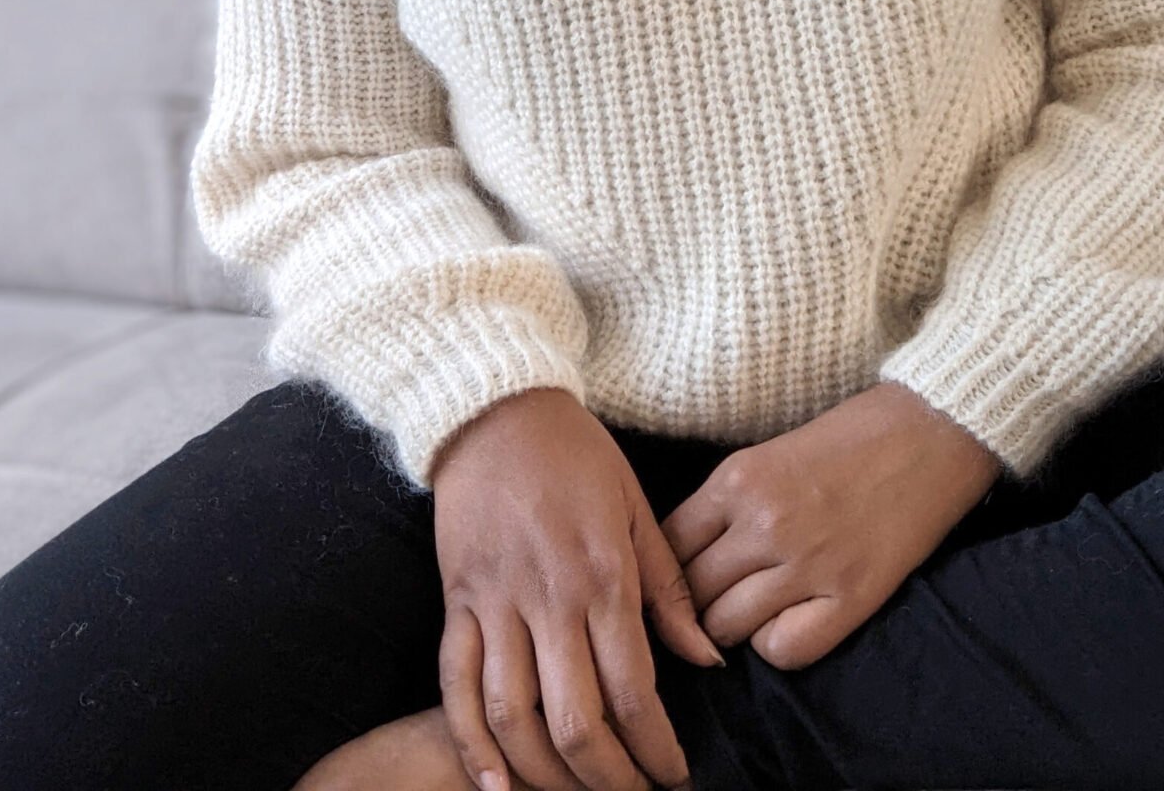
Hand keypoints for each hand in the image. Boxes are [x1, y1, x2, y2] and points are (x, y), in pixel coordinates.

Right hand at [429, 387, 725, 790]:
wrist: (497, 410)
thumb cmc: (577, 456)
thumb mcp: (638, 508)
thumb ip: (669, 589)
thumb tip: (708, 660)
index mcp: (603, 575)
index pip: (633, 690)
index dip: (657, 748)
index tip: (675, 776)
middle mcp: (548, 598)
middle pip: (576, 721)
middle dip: (609, 779)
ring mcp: (494, 603)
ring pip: (515, 716)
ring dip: (546, 775)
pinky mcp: (455, 601)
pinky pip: (455, 686)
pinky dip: (470, 743)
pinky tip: (494, 785)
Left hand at [657, 383, 1004, 671]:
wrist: (931, 429)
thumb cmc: (850, 436)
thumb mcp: (768, 453)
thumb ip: (726, 502)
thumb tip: (686, 557)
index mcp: (737, 479)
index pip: (669, 548)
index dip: (669, 571)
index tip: (682, 580)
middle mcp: (763, 523)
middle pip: (691, 595)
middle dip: (695, 605)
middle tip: (718, 601)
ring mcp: (807, 563)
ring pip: (727, 629)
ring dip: (735, 626)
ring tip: (758, 609)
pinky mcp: (851, 596)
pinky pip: (783, 651)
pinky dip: (779, 645)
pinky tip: (794, 620)